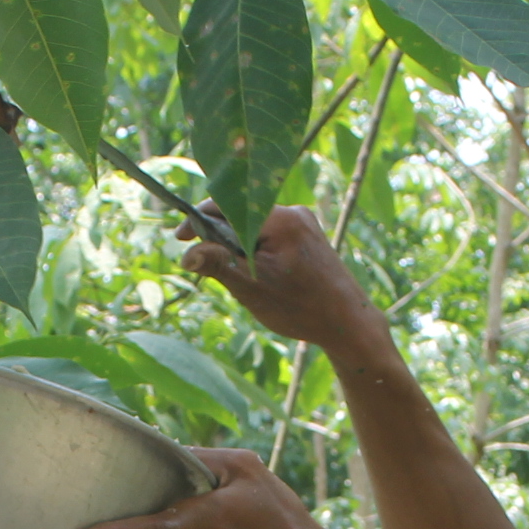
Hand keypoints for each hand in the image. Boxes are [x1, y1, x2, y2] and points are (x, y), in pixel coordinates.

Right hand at [178, 205, 386, 350]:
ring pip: (253, 226)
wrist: (348, 323)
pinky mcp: (308, 235)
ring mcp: (304, 222)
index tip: (180, 238)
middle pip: (239, 214)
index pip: (227, 205)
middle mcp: (294, 211)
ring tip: (243, 279)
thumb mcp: (252, 289)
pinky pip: (270, 234)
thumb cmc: (301, 308)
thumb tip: (185, 255)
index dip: (198, 220)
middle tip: (210, 266)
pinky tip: (262, 277)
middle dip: (220, 238)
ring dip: (238, 247)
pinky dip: (255, 251)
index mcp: (281, 218)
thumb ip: (218, 265)